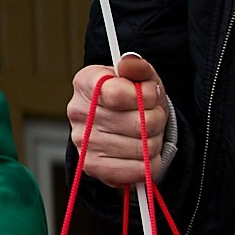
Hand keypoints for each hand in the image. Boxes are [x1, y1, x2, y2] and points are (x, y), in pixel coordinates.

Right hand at [68, 53, 171, 189]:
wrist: (126, 131)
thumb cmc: (134, 102)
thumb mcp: (141, 78)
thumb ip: (138, 67)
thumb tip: (129, 64)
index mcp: (86, 83)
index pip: (119, 94)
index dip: (145, 96)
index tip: (148, 95)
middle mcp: (78, 112)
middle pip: (140, 123)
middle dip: (156, 120)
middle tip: (150, 118)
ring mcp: (83, 142)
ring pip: (143, 148)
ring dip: (154, 142)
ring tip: (145, 134)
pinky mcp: (93, 167)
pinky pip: (140, 170)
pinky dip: (150, 163)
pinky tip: (141, 154)